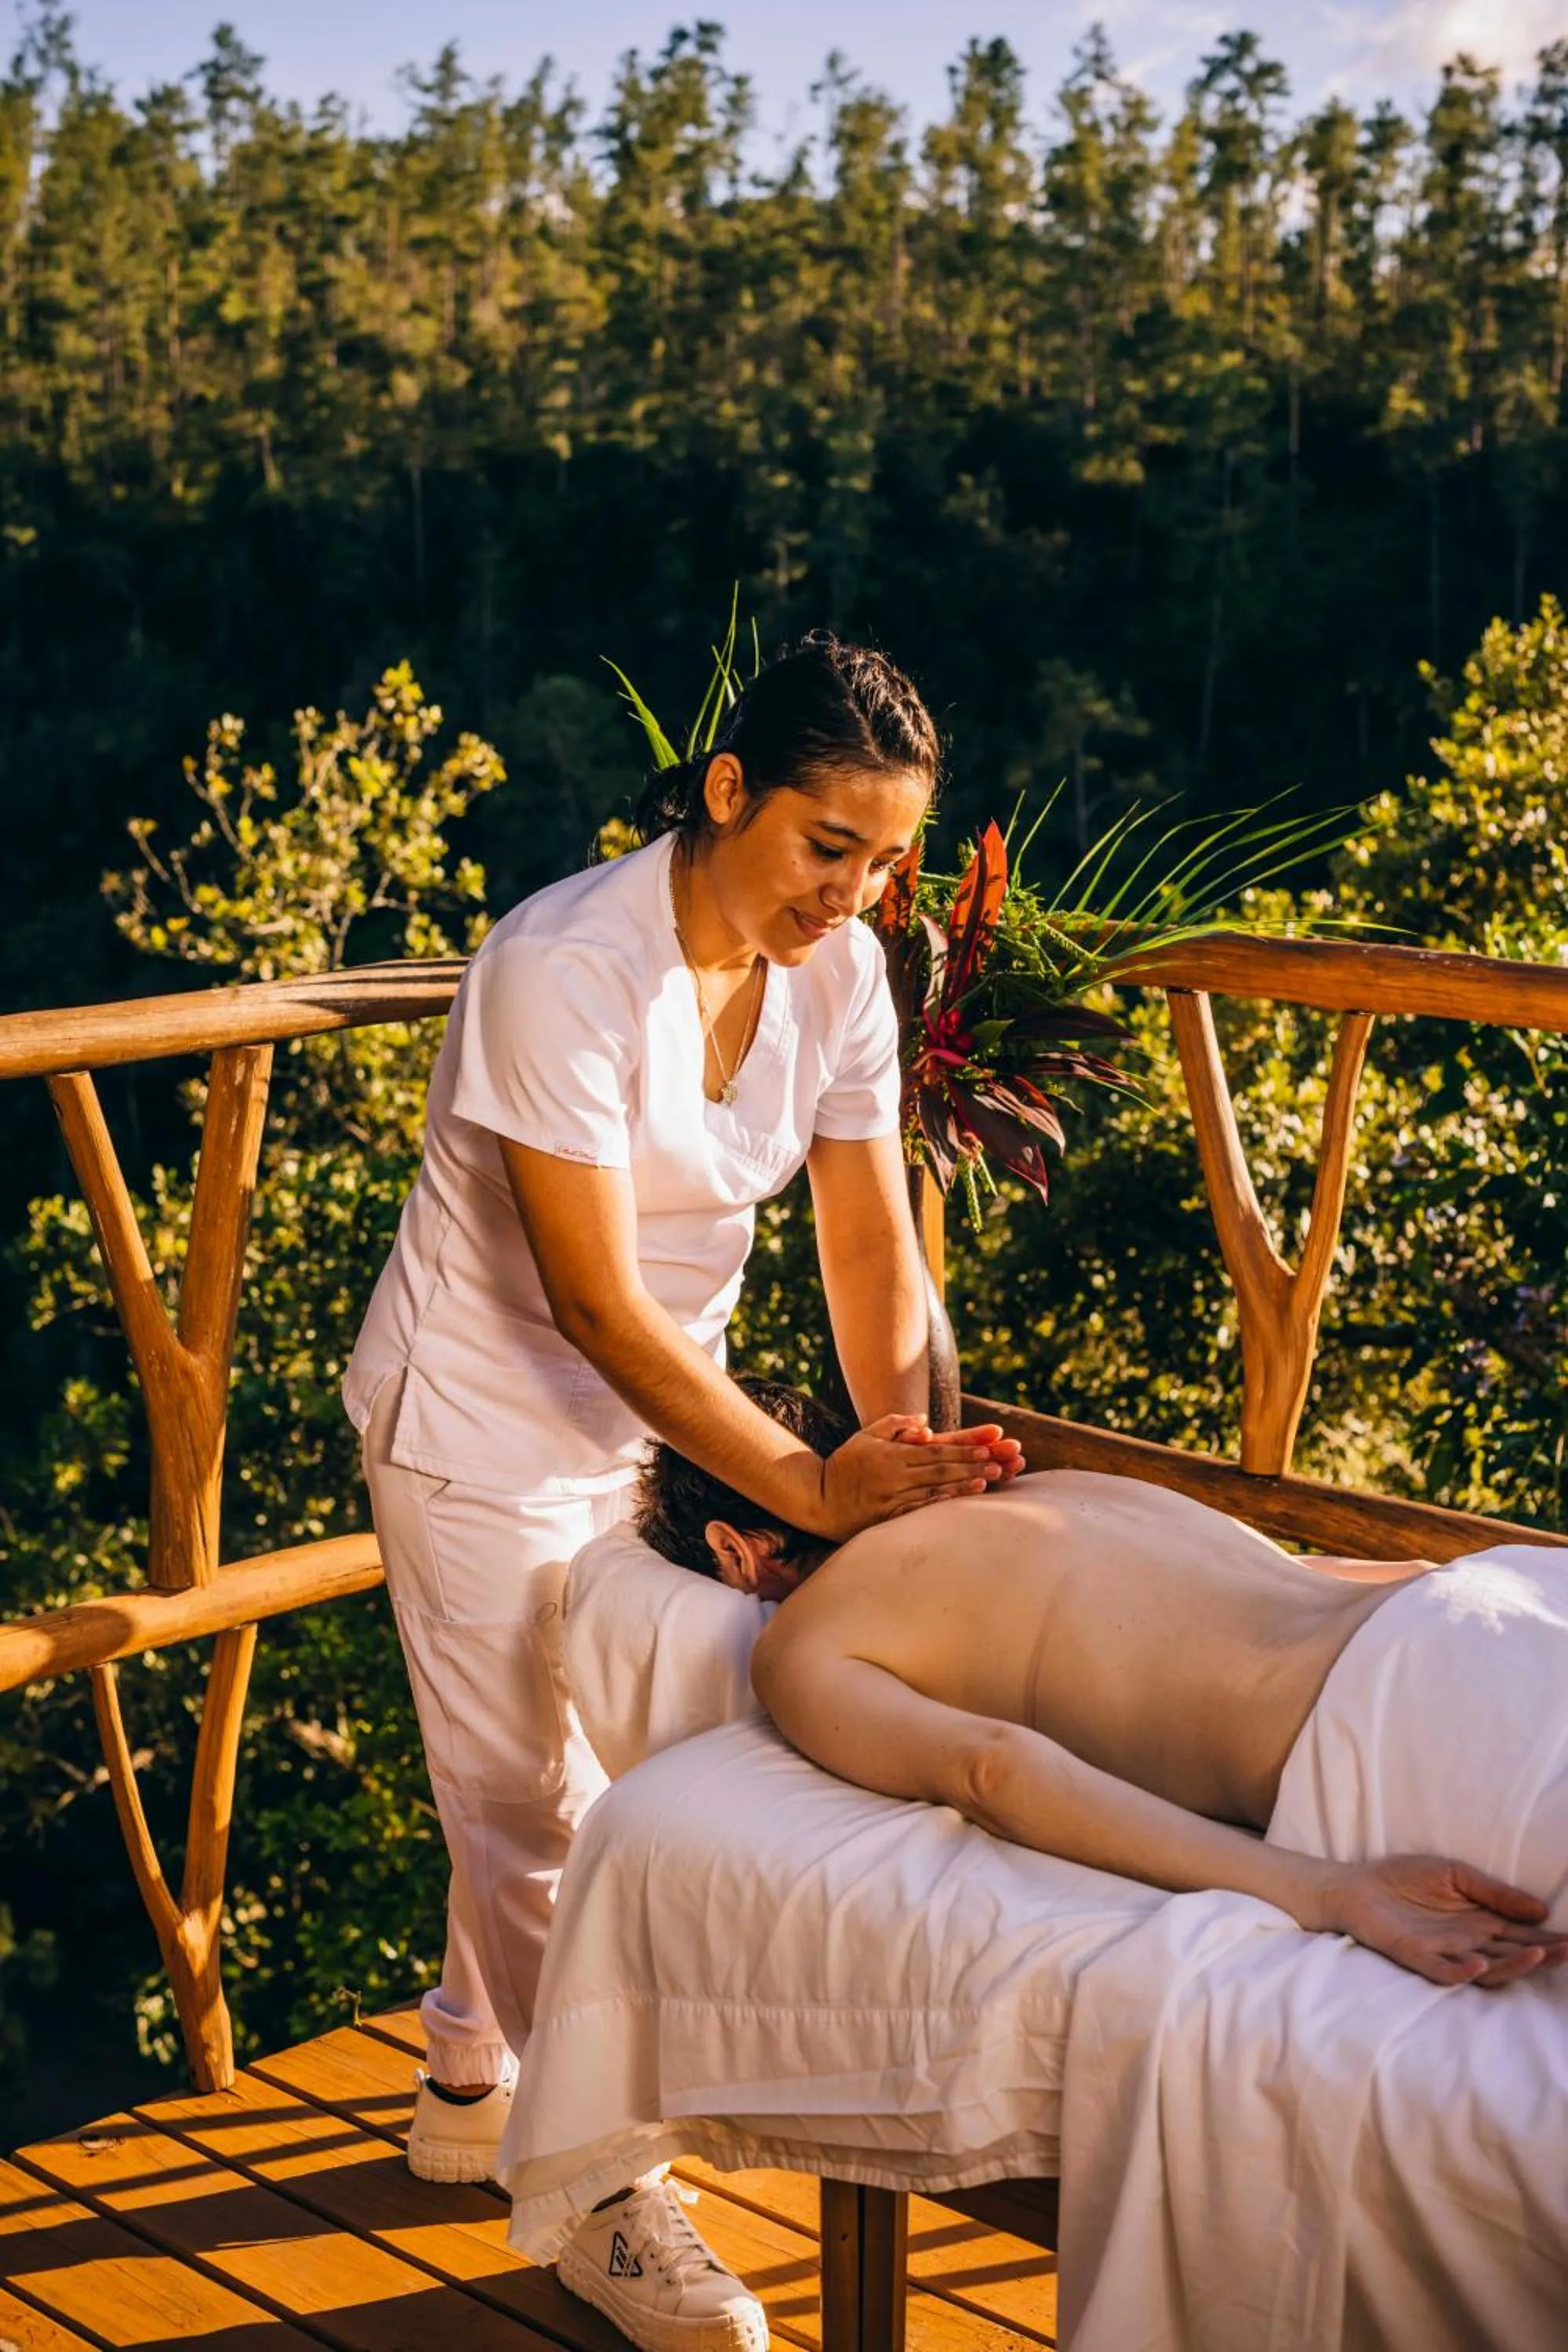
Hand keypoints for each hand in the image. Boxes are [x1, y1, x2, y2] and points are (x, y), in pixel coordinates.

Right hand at [814, 1413, 1004, 1539]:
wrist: (818, 1498)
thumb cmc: (844, 1464)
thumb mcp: (865, 1436)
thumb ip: (894, 1424)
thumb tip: (924, 1421)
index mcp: (891, 1455)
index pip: (935, 1451)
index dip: (962, 1449)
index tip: (986, 1447)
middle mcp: (894, 1476)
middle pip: (940, 1470)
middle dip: (970, 1466)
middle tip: (998, 1463)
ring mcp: (891, 1498)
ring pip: (933, 1491)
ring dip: (962, 1486)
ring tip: (987, 1482)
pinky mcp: (886, 1518)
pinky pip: (917, 1512)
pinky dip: (938, 1507)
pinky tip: (957, 1504)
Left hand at [1325, 1855, 1567, 1987]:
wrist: (1354, 1886)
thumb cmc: (1403, 1879)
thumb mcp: (1456, 1874)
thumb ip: (1494, 1891)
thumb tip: (1541, 1908)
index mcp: (1481, 1923)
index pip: (1524, 1935)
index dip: (1551, 1938)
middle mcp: (1468, 1942)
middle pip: (1513, 1954)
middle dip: (1544, 1954)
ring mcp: (1444, 1953)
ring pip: (1486, 1968)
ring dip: (1512, 1965)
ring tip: (1537, 1955)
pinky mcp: (1416, 1956)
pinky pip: (1443, 1971)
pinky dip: (1461, 1971)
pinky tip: (1479, 1963)